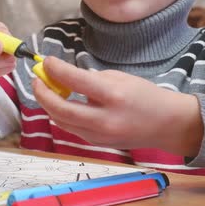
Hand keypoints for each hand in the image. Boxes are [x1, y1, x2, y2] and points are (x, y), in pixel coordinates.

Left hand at [32, 56, 203, 156]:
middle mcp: (104, 118)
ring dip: (48, 104)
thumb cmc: (145, 96)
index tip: (46, 61)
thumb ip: (92, 78)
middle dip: (42, 92)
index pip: (74, 80)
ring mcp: (99, 135)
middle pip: (59, 108)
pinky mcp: (96, 144)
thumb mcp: (121, 78)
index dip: (55, 69)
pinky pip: (71, 128)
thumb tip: (64, 77)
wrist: (167, 125)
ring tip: (45, 89)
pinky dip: (61, 115)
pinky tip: (61, 103)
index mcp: (113, 95)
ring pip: (61, 121)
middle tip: (37, 79)